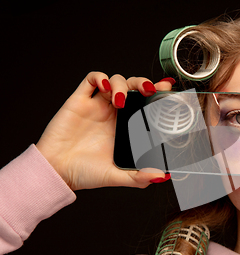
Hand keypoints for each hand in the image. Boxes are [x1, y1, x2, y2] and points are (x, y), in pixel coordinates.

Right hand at [36, 72, 175, 190]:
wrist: (57, 171)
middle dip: (143, 83)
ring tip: (121, 100)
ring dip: (121, 84)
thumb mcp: (117, 176)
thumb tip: (162, 177)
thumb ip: (139, 177)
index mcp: (125, 126)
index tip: (167, 89)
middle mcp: (112, 113)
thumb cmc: (84, 173)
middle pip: (132, 87)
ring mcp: (96, 105)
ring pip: (114, 80)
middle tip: (150, 90)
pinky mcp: (79, 101)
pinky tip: (105, 86)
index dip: (156, 93)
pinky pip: (90, 80)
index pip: (144, 103)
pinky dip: (100, 77)